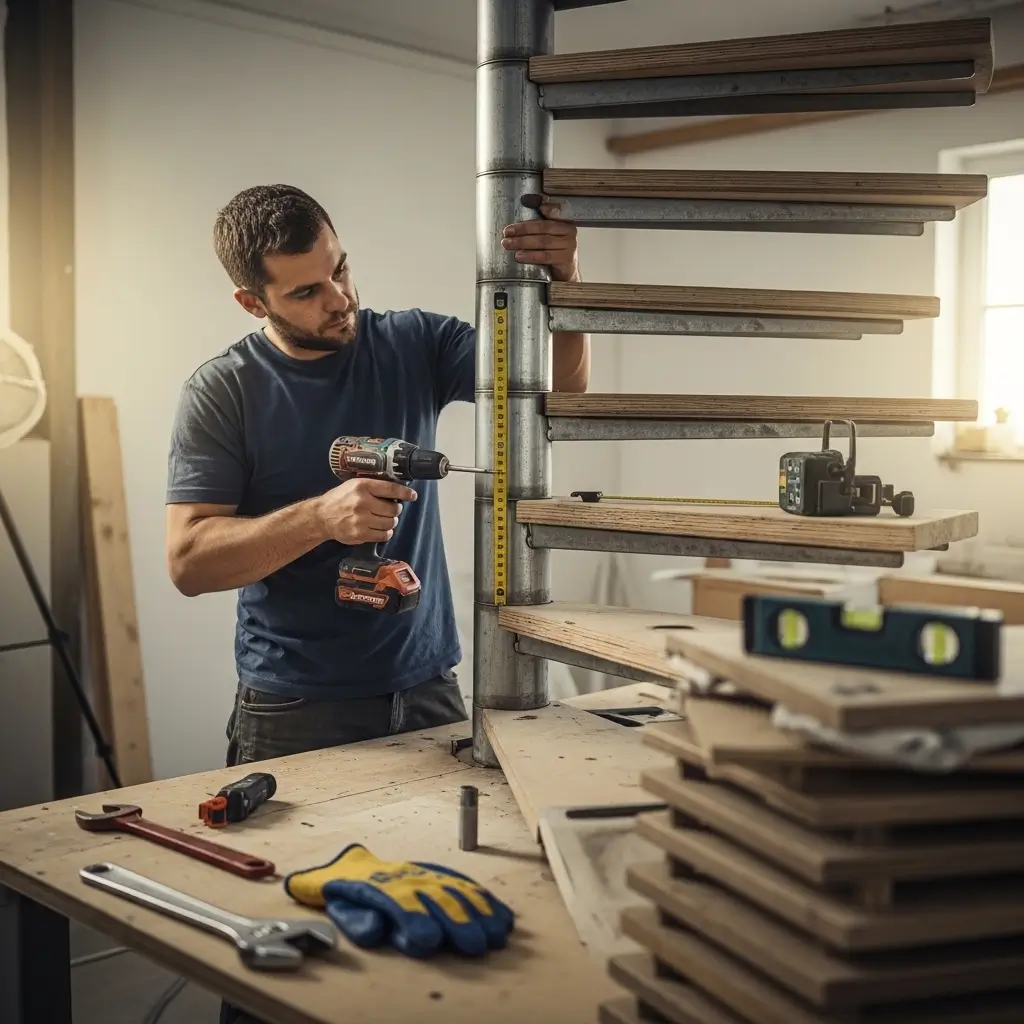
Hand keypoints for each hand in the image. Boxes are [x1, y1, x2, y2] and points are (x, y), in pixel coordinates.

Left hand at [284, 843, 514, 957]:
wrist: (354, 867)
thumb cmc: (349, 897)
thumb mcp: (342, 909)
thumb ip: (358, 920)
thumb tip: (376, 929)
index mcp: (381, 889)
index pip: (401, 905)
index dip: (415, 921)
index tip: (430, 939)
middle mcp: (410, 879)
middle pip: (437, 900)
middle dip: (458, 922)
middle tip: (476, 944)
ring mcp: (429, 876)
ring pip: (457, 892)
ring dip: (480, 913)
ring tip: (497, 934)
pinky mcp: (443, 877)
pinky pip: (467, 886)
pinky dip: (487, 901)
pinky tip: (503, 917)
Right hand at [315, 477, 416, 545]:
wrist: (322, 516)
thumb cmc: (340, 499)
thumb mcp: (354, 485)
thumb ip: (373, 487)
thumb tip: (397, 492)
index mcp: (362, 486)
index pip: (390, 489)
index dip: (405, 492)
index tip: (412, 495)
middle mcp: (362, 502)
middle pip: (393, 509)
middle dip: (395, 509)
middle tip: (392, 509)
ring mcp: (361, 520)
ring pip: (390, 523)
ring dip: (392, 522)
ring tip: (386, 519)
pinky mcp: (360, 534)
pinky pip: (383, 535)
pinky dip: (386, 533)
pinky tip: (382, 529)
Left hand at [501, 201, 578, 281]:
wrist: (567, 273)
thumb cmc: (555, 252)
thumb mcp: (549, 236)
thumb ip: (539, 226)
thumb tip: (521, 209)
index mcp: (564, 222)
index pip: (546, 216)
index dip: (532, 215)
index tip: (518, 213)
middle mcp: (569, 232)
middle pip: (543, 228)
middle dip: (522, 230)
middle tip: (506, 233)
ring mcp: (569, 246)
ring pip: (543, 241)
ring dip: (523, 242)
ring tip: (508, 244)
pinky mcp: (566, 260)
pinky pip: (546, 256)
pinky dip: (531, 256)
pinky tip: (519, 256)